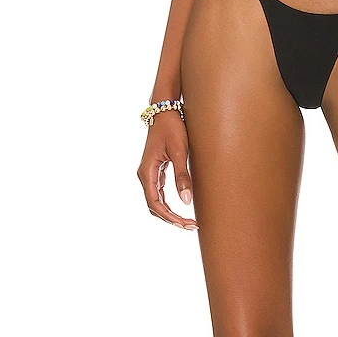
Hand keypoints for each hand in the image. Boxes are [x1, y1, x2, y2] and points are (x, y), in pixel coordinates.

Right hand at [137, 112, 197, 229]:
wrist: (165, 110)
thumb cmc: (172, 128)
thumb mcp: (179, 151)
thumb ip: (183, 176)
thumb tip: (187, 201)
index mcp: (147, 172)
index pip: (155, 204)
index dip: (170, 217)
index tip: (186, 224)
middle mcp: (145, 175)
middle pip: (154, 206)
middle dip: (171, 219)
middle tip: (192, 226)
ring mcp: (150, 173)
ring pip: (157, 201)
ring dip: (170, 213)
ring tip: (189, 221)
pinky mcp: (157, 170)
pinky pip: (160, 193)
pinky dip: (169, 203)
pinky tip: (183, 208)